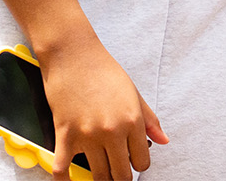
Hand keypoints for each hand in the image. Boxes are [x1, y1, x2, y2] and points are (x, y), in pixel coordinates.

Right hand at [39, 37, 167, 179]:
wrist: (74, 57)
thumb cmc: (104, 72)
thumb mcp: (134, 93)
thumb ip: (150, 120)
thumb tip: (163, 140)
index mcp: (132, 121)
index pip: (142, 161)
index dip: (139, 166)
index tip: (133, 164)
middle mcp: (112, 131)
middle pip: (120, 174)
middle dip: (121, 179)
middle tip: (118, 176)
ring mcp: (88, 135)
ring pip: (98, 175)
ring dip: (100, 180)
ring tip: (101, 177)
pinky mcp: (64, 135)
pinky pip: (62, 170)